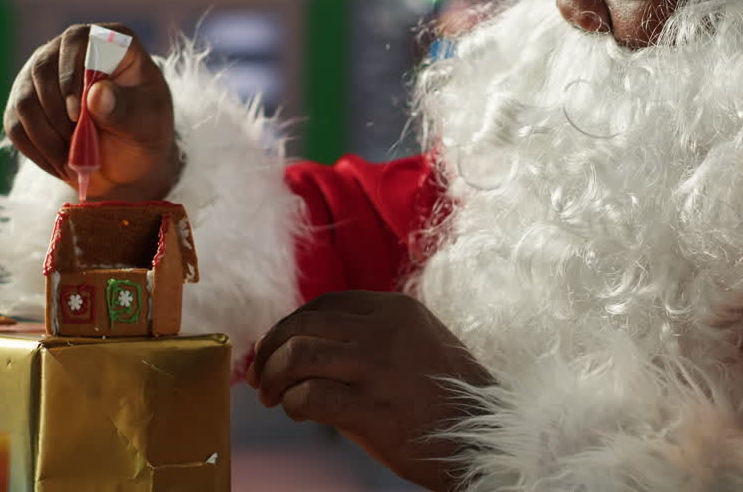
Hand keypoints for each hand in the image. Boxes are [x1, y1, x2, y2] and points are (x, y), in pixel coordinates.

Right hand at [4, 23, 180, 200]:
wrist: (129, 159)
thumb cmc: (144, 132)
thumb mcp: (147, 124)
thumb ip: (126, 109)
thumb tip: (96, 93)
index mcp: (110, 41)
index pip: (77, 40)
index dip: (72, 75)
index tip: (78, 114)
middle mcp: (71, 48)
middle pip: (42, 69)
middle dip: (57, 114)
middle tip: (78, 142)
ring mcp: (45, 73)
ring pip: (24, 99)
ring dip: (46, 136)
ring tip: (73, 157)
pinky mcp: (26, 100)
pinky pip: (15, 124)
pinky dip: (36, 149)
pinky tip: (60, 163)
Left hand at [247, 291, 493, 491]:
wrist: (481, 438)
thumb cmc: (445, 398)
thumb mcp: (415, 345)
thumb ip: (368, 338)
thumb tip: (300, 346)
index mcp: (395, 310)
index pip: (323, 304)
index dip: (290, 325)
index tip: (275, 348)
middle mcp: (383, 330)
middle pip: (302, 325)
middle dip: (270, 350)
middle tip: (261, 377)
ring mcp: (376, 367)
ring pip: (297, 354)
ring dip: (273, 376)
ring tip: (271, 396)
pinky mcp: (370, 407)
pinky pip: (308, 396)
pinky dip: (292, 405)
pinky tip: (297, 413)